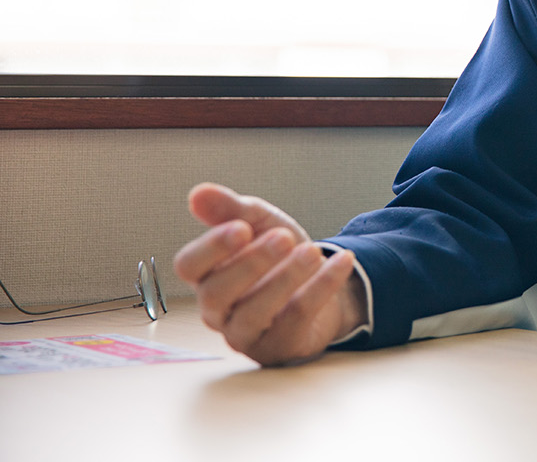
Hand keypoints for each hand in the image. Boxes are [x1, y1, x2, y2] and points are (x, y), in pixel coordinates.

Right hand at [173, 183, 365, 365]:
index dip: (211, 248)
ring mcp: (245, 334)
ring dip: (285, 278)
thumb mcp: (261, 223)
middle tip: (284, 237)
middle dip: (251, 262)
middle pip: (216, 292)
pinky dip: (321, 288)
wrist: (321, 282)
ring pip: (253, 313)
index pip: (188, 266)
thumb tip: (198, 193)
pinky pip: (296, 320)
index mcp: (206, 275)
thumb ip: (231, 209)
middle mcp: (217, 310)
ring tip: (312, 252)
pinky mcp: (278, 347)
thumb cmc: (279, 254)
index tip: (241, 228)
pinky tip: (341, 262)